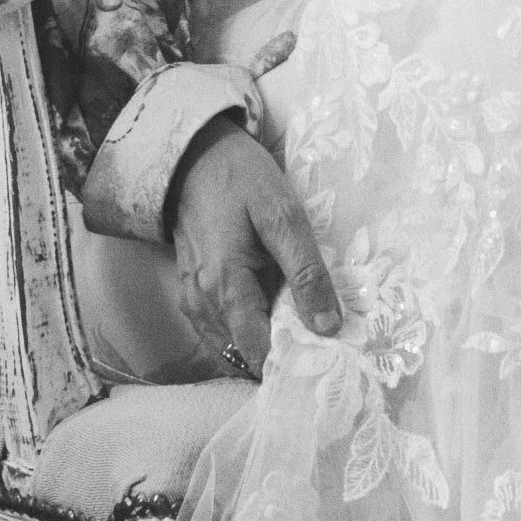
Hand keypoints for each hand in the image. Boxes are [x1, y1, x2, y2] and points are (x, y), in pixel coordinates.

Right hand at [162, 119, 342, 376]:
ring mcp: (192, 299)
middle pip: (244, 353)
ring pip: (230, 346)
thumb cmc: (241, 180)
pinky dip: (244, 335)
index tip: (325, 364)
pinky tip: (272, 320)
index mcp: (225, 286)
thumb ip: (306, 271)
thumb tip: (328, 327)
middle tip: (321, 353)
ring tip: (302, 339)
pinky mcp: (191, 292)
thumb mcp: (283, 216)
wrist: (194, 156)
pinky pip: (219, 330)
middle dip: (281, 358)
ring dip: (263, 348)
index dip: (291, 363)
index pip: (258, 351)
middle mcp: (202, 303)